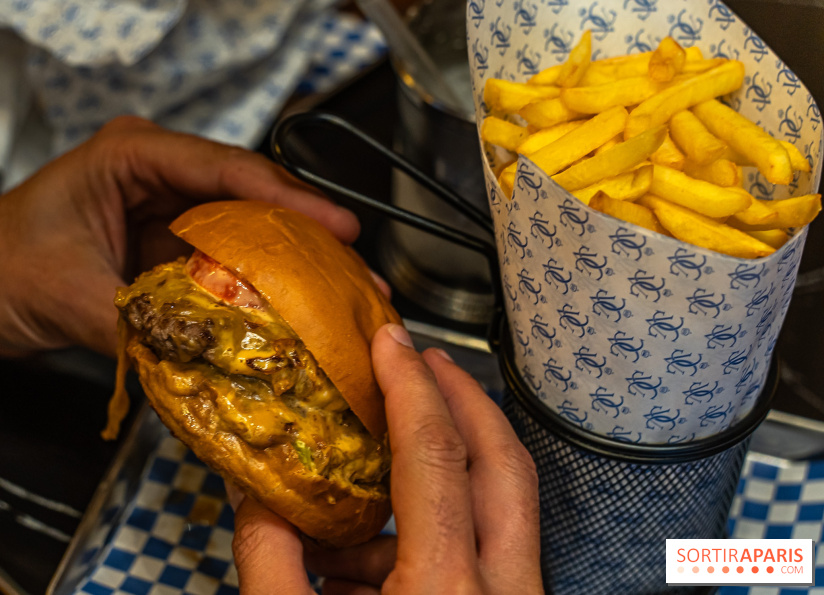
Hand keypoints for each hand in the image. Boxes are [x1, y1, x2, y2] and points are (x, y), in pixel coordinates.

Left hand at [0, 116, 358, 356]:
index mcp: (132, 155)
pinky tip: (298, 305)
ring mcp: (171, 208)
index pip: (227, 168)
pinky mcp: (177, 243)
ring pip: (250, 225)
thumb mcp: (68, 294)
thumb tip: (206, 361)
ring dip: (296, 259)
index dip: (292, 198)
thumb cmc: (1, 268)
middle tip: (357, 266)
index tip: (339, 225)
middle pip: (253, 193)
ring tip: (343, 288)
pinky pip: (232, 257)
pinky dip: (265, 282)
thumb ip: (140, 326)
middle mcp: (161, 173)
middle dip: (309, 231)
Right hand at [230, 323, 542, 593]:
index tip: (391, 343)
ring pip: (505, 506)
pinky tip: (373, 554)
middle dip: (462, 399)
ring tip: (376, 472)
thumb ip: (270, 564)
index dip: (410, 386)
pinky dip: (436, 533)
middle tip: (427, 362)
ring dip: (445, 473)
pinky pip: (488, 553)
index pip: (435, 456)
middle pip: (503, 463)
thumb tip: (258, 501)